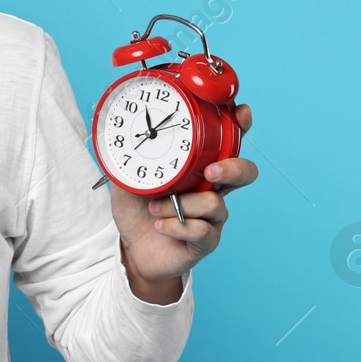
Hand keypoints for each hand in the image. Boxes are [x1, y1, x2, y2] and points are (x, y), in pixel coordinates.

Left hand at [108, 104, 258, 303]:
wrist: (133, 248)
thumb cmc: (136, 208)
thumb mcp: (127, 176)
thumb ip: (129, 155)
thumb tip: (117, 130)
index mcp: (198, 167)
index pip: (227, 143)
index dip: (239, 126)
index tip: (241, 113)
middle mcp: (211, 189)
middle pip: (243, 172)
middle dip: (232, 169)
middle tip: (210, 172)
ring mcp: (212, 216)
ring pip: (214, 204)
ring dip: (180, 205)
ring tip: (154, 206)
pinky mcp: (205, 241)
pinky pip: (201, 231)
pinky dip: (175, 226)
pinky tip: (159, 224)